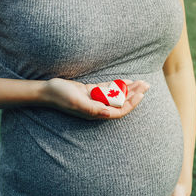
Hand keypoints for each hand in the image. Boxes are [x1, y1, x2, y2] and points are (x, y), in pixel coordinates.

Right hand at [35, 78, 149, 119]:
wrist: (48, 90)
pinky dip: (118, 85)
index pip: (119, 110)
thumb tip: (109, 113)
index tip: (141, 93)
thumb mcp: (77, 102)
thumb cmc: (61, 97)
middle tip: (147, 85)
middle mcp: (98, 108)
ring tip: (142, 82)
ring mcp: (95, 99)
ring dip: (129, 89)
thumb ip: (93, 108)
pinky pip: (109, 89)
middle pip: (121, 103)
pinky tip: (127, 81)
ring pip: (117, 95)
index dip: (132, 103)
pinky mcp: (91, 92)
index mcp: (96, 113)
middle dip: (135, 94)